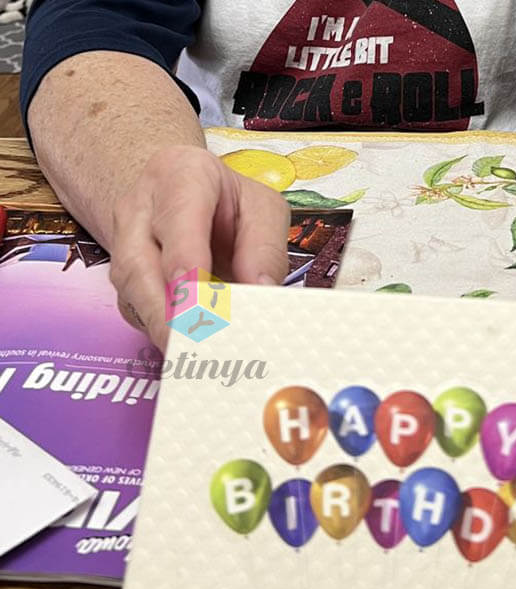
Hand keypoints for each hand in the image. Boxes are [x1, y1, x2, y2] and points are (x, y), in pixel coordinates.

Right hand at [110, 145, 289, 350]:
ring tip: (196, 358)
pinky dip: (162, 333)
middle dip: (167, 312)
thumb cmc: (227, 203)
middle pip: (141, 264)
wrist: (179, 193)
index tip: (200, 302)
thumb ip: (264, 249)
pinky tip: (189, 353)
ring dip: (163, 328)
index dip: (185, 264)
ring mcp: (124, 244)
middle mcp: (141, 209)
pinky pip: (136, 310)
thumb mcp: (262, 209)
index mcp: (180, 176)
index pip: (178, 219)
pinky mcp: (125, 280)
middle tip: (195, 347)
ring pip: (132, 291)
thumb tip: (260, 292)